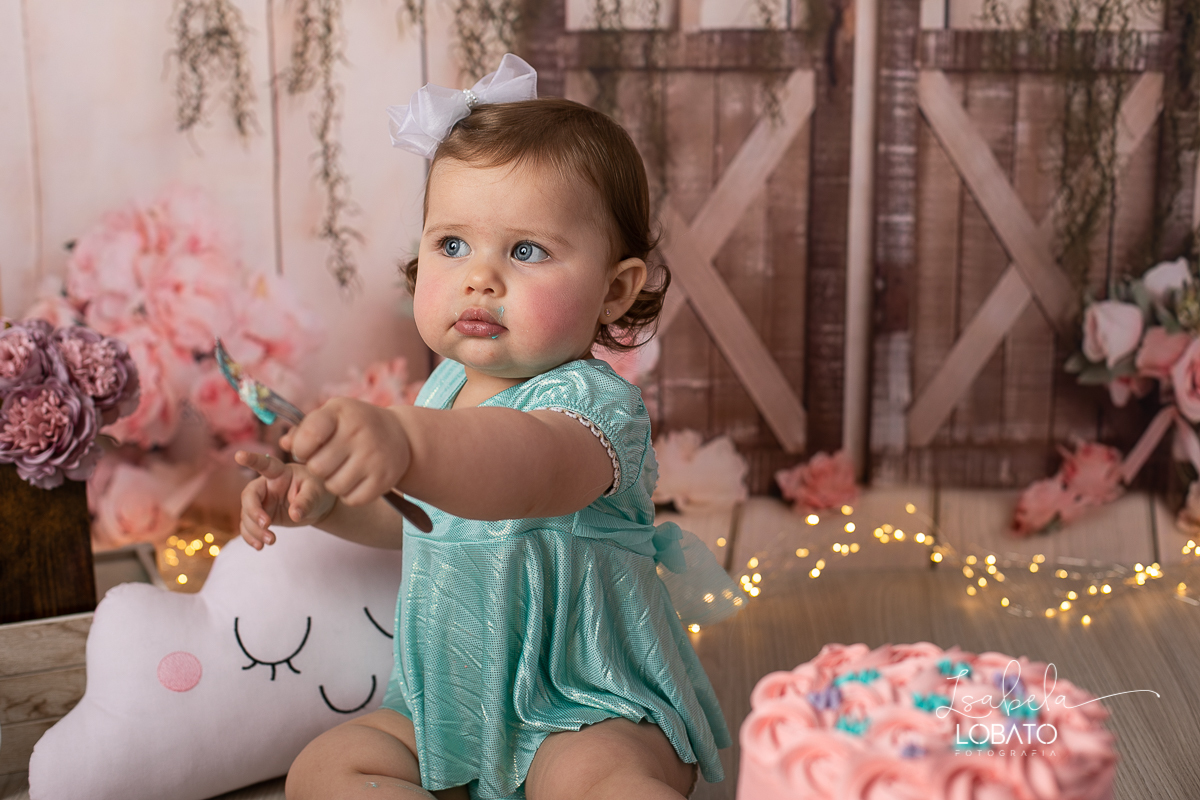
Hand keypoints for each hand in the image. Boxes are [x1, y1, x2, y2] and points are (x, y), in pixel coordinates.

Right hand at [235, 450, 336, 549]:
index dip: (251, 459)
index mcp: (280, 473)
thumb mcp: (316, 493)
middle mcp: (266, 486)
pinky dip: (251, 537)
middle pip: (249, 496)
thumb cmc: (318, 490)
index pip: (264, 464)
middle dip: (253, 512)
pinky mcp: (261, 516)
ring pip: (246, 515)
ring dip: (254, 530)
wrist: (319, 505)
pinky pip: (249, 527)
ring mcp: (262, 502)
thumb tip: (295, 515)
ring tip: (270, 541)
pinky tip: (260, 546)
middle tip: (267, 525)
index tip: (239, 456)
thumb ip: (306, 501)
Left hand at [279, 397, 411, 506]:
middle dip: (318, 468)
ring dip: (333, 483)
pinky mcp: (384, 479)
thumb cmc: (355, 424)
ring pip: (334, 487)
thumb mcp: (331, 415)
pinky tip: (355, 480)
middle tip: (329, 460)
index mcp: (340, 412)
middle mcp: (359, 433)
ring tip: (342, 470)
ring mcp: (374, 457)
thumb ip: (305, 430)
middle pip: (317, 468)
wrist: (400, 434)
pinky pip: (352, 499)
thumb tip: (284, 444)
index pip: (306, 439)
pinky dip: (349, 494)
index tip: (310, 447)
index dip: (301, 449)